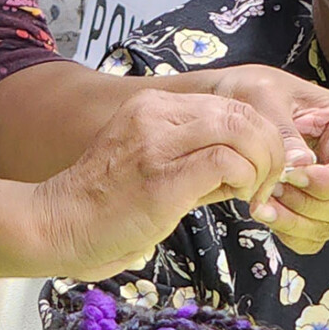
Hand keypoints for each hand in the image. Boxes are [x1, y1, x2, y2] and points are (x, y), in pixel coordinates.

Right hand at [30, 88, 292, 281]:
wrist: (58, 225)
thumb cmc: (107, 206)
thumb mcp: (153, 164)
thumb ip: (196, 157)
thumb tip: (249, 166)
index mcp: (153, 105)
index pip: (230, 104)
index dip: (260, 134)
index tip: (262, 168)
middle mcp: (155, 114)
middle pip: (242, 112)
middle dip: (270, 148)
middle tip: (268, 182)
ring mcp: (157, 143)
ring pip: (241, 130)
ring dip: (262, 164)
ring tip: (253, 192)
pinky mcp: (162, 178)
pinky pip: (226, 161)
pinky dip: (244, 179)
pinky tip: (237, 198)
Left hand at [203, 64, 328, 253]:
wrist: (232, 100)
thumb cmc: (253, 89)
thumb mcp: (265, 97)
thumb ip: (284, 131)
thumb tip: (302, 165)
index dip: (325, 181)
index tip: (289, 176)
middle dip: (307, 204)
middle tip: (271, 190)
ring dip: (296, 221)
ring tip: (263, 201)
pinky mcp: (317, 203)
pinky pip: (313, 234)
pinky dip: (290, 231)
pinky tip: (268, 212)